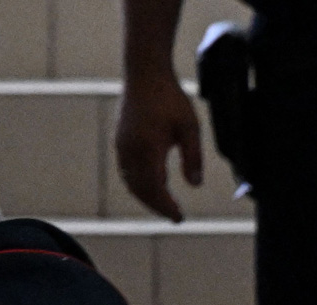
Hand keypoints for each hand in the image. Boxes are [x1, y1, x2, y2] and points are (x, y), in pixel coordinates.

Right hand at [115, 72, 203, 221]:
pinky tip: (155, 185)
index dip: (166, 206)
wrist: (145, 73)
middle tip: (175, 216)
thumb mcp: (190, 127)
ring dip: (148, 197)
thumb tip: (195, 185)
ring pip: (132, 182)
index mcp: (148, 149)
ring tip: (166, 205)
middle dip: (157, 206)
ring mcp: (123, 146)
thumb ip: (193, 157)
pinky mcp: (121, 141)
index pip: (155, 188)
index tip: (179, 218)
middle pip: (141, 190)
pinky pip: (128, 171)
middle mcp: (130, 151)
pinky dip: (140, 184)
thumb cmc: (169, 97)